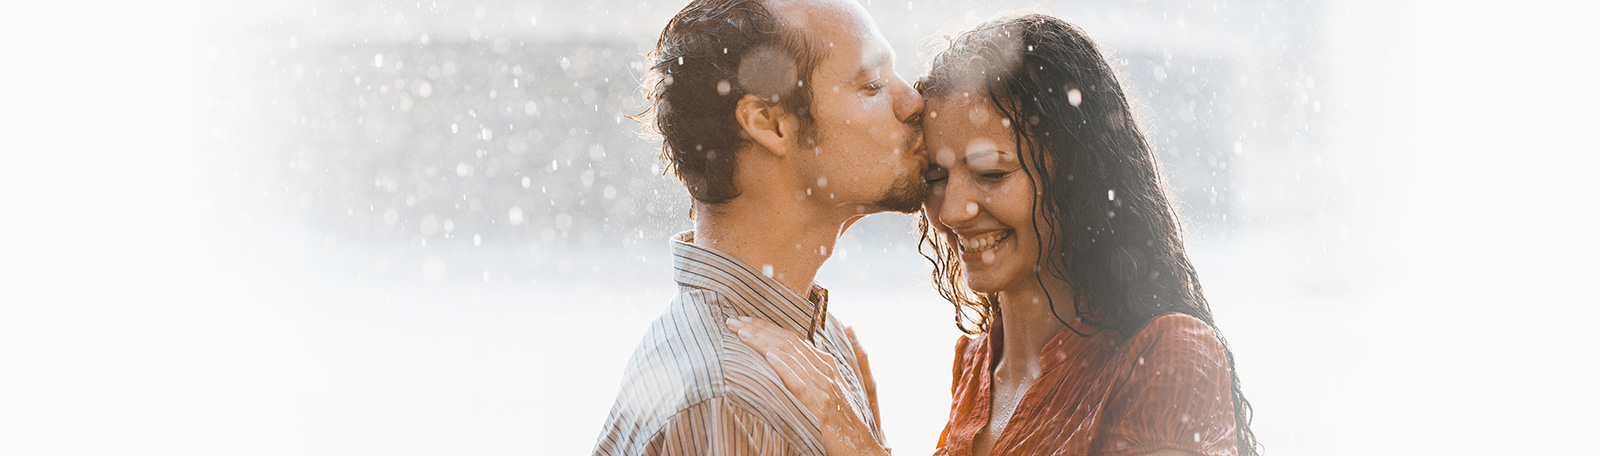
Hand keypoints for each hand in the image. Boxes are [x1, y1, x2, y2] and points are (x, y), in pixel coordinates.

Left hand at [726, 316, 888, 455]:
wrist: (860, 445)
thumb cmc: (844, 420)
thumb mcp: (832, 389)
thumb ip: (819, 369)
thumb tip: (826, 338)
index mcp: (826, 364)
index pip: (791, 339)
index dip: (766, 327)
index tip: (744, 321)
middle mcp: (825, 370)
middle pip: (787, 343)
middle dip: (758, 329)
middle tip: (733, 321)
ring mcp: (824, 387)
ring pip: (790, 357)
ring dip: (763, 342)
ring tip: (742, 333)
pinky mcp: (822, 406)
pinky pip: (800, 383)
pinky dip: (785, 368)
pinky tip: (769, 357)